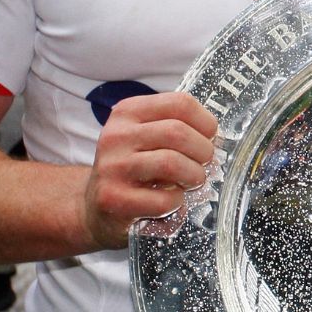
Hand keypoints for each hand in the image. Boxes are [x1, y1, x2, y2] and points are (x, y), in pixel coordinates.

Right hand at [81, 91, 216, 249]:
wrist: (94, 207)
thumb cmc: (133, 169)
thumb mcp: (146, 137)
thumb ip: (176, 128)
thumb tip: (217, 136)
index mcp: (128, 112)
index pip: (180, 103)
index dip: (205, 121)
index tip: (210, 137)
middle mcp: (116, 135)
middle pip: (177, 132)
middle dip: (203, 151)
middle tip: (204, 163)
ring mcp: (112, 167)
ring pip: (171, 163)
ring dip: (193, 176)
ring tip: (192, 181)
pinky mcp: (113, 199)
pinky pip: (163, 199)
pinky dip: (177, 202)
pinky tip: (172, 201)